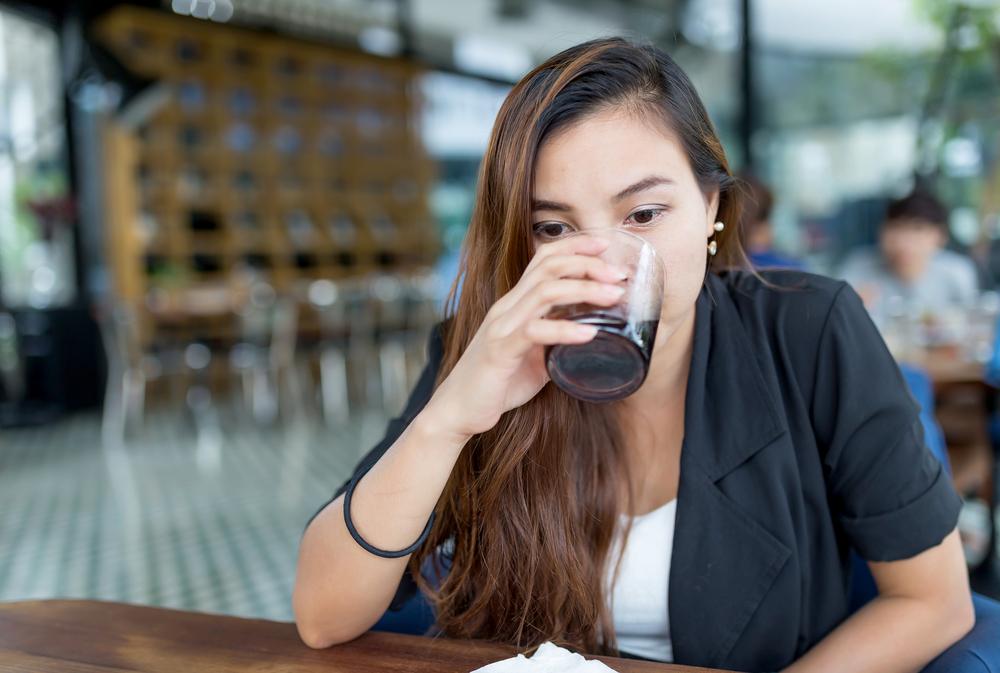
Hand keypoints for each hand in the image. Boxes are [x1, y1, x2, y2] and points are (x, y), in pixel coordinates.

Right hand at [423, 234, 627, 439]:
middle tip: (619, 273)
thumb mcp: (533, 355)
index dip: (574, 246)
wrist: (457, 410)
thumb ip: (556, 341)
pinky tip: (590, 333)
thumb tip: (591, 337)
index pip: (543, 259)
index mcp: (514, 304)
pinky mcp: (500, 352)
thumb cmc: (497, 382)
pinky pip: (535, 332)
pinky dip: (565, 330)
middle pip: (548, 267)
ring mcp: (501, 327)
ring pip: (544, 292)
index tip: (605, 244)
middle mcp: (506, 308)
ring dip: (584, 289)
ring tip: (614, 295)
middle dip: (588, 263)